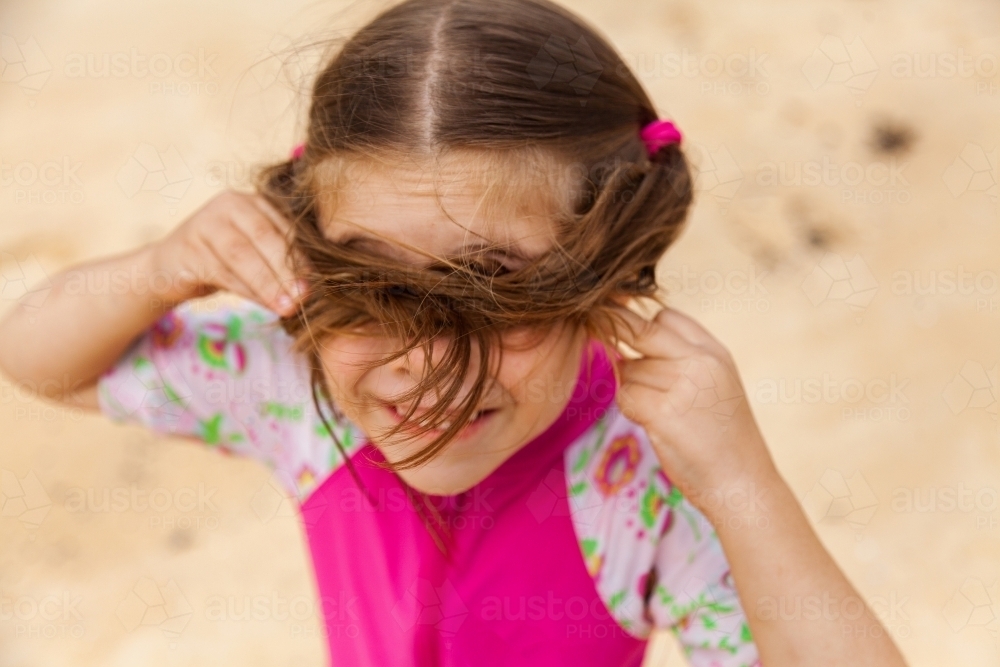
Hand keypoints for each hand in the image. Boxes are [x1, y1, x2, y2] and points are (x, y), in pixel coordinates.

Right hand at [146, 190, 307, 314]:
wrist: (171, 268)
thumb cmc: (225, 263)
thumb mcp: (257, 257)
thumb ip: (280, 263)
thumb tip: (312, 289)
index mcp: (255, 202)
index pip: (284, 227)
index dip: (302, 256)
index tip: (318, 283)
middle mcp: (230, 204)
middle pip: (264, 236)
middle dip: (286, 269)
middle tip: (304, 296)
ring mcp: (205, 222)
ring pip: (242, 254)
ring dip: (267, 283)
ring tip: (287, 306)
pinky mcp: (187, 247)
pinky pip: (221, 271)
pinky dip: (245, 290)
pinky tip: (263, 304)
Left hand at [611, 305, 776, 519]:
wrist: (741, 482)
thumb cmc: (724, 437)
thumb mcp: (717, 384)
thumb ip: (684, 359)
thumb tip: (631, 343)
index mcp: (715, 352)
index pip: (667, 317)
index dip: (646, 327)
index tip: (635, 343)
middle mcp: (700, 362)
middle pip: (641, 332)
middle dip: (618, 336)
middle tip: (602, 338)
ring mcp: (682, 385)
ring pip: (628, 369)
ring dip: (631, 388)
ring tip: (660, 413)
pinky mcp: (663, 412)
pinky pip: (625, 396)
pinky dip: (630, 409)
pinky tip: (652, 424)